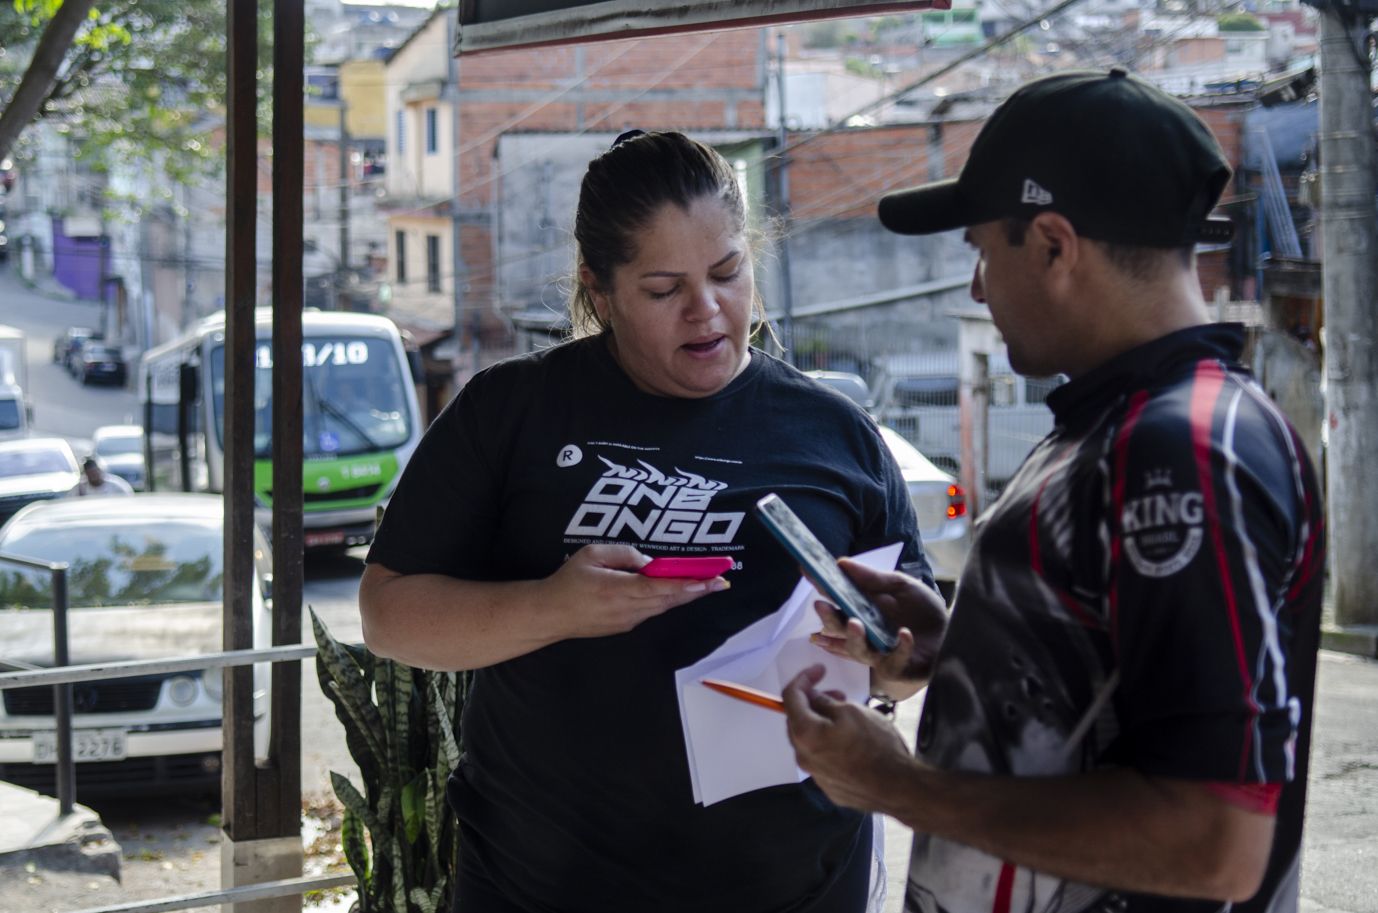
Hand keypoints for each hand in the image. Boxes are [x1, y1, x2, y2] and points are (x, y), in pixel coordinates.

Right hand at [539, 544, 727, 638]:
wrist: (550, 615)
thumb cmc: (568, 581)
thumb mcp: (592, 554)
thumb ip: (624, 554)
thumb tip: (649, 563)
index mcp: (620, 589)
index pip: (662, 587)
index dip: (688, 583)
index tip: (710, 579)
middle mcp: (629, 609)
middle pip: (670, 599)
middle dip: (697, 590)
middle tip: (721, 581)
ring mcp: (629, 620)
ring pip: (664, 607)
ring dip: (686, 596)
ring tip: (707, 584)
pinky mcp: (626, 625)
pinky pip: (653, 611)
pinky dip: (669, 601)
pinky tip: (679, 592)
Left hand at [783, 664, 914, 812]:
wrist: (897, 788)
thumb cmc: (876, 745)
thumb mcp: (852, 711)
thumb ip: (825, 702)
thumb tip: (813, 698)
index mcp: (804, 734)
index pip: (790, 697)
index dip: (803, 678)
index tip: (820, 669)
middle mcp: (802, 756)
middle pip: (797, 721)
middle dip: (813, 702)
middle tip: (837, 694)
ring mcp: (815, 775)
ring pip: (810, 741)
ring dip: (821, 724)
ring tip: (848, 718)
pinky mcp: (830, 788)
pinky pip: (823, 759)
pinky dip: (830, 744)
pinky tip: (852, 743)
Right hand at [808, 559, 947, 697]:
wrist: (953, 633)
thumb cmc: (924, 611)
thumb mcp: (901, 586)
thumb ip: (872, 578)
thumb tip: (841, 563)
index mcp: (862, 610)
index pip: (836, 599)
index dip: (820, 586)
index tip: (806, 571)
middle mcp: (865, 632)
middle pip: (838, 630)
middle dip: (829, 620)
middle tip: (822, 605)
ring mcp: (879, 652)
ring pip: (857, 650)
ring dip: (854, 638)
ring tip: (856, 624)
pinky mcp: (897, 667)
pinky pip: (893, 661)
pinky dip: (899, 648)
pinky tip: (904, 634)